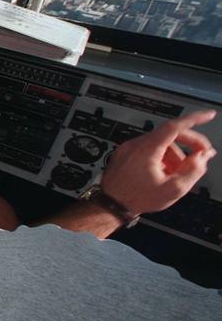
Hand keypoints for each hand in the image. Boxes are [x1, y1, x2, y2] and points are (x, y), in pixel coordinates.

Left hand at [102, 109, 216, 214]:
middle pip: (169, 134)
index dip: (194, 119)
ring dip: (174, 156)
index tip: (208, 115)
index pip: (174, 126)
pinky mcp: (125, 154)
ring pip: (160, 143)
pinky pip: (149, 149)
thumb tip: (202, 157)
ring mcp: (128, 148)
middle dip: (189, 144)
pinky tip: (164, 173)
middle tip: (202, 156)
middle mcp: (135, 144)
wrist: (111, 205)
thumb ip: (193, 171)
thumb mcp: (173, 189)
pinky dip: (162, 157)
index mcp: (146, 149)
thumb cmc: (137, 198)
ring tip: (176, 174)